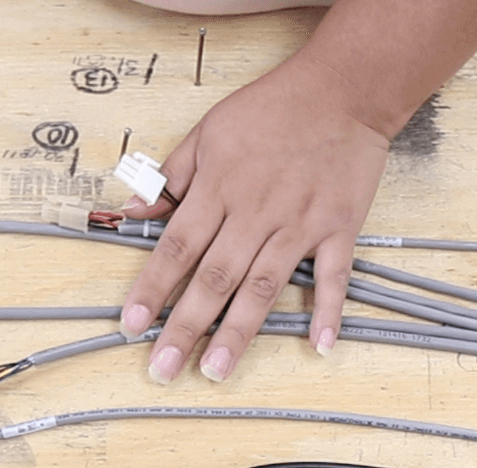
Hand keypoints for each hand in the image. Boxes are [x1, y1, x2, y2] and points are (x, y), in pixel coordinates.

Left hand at [118, 52, 389, 382]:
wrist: (343, 89)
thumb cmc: (274, 108)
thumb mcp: (208, 130)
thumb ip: (171, 176)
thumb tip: (132, 210)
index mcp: (219, 188)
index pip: (176, 247)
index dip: (151, 288)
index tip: (133, 324)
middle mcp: (255, 212)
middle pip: (214, 277)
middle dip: (185, 326)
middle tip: (164, 368)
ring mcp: (298, 223)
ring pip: (263, 285)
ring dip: (238, 331)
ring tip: (216, 369)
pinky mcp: (337, 229)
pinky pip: (332, 277)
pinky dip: (328, 311)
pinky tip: (319, 345)